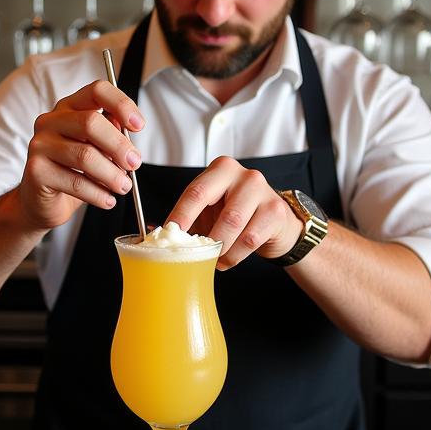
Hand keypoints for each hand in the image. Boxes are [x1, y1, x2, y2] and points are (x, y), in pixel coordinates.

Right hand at [16, 80, 144, 232]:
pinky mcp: (35, 170)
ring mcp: (40, 144)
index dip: (122, 104)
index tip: (138, 126)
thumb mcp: (99, 150)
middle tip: (135, 164)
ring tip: (124, 186)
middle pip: (91, 123)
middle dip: (119, 145)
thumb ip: (112, 136)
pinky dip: (98, 194)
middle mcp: (51, 120)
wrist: (44, 201)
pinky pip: (74, 182)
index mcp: (69, 107)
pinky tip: (108, 199)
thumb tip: (127, 133)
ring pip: (84, 155)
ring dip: (111, 174)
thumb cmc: (75, 171)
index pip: (97, 91)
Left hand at [164, 156, 302, 268]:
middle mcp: (244, 175)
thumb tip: (154, 233)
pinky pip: (251, 239)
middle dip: (207, 240)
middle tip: (194, 254)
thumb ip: (187, 217)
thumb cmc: (235, 214)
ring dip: (221, 250)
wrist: (274, 222)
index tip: (169, 234)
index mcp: (221, 169)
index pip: (196, 192)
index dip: (181, 215)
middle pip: (221, 213)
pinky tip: (228, 259)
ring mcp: (263, 192)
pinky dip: (235, 255)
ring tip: (212, 260)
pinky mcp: (276, 212)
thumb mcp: (210, 210)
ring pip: (236, 227)